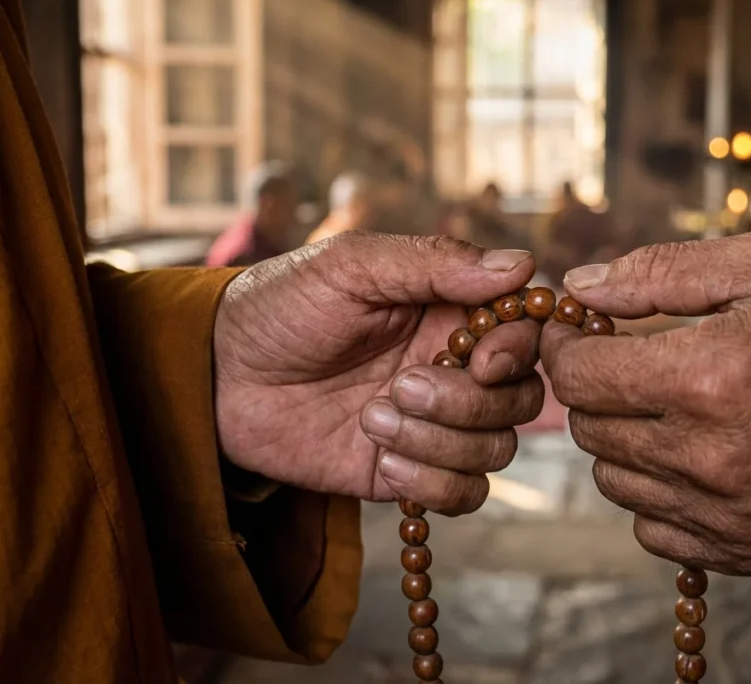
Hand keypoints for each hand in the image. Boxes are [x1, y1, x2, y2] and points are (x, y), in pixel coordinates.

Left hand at [213, 232, 543, 514]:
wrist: (218, 375)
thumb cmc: (282, 305)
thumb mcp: (353, 267)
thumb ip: (436, 263)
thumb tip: (522, 264)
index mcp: (448, 311)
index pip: (524, 333)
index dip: (517, 351)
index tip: (480, 358)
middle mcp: (452, 367)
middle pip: (521, 399)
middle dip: (469, 402)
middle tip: (401, 385)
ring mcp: (433, 423)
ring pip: (495, 450)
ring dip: (440, 441)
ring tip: (372, 417)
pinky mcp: (406, 471)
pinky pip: (462, 494)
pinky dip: (431, 483)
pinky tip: (380, 459)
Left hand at [541, 230, 750, 575]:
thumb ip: (662, 272)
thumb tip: (582, 285)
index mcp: (709, 376)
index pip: (580, 376)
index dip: (567, 348)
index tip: (580, 334)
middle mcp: (708, 456)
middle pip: (590, 429)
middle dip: (594, 388)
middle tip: (626, 362)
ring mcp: (725, 514)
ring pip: (614, 482)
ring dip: (622, 439)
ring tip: (665, 406)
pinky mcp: (744, 550)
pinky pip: (653, 530)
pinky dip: (654, 493)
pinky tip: (690, 457)